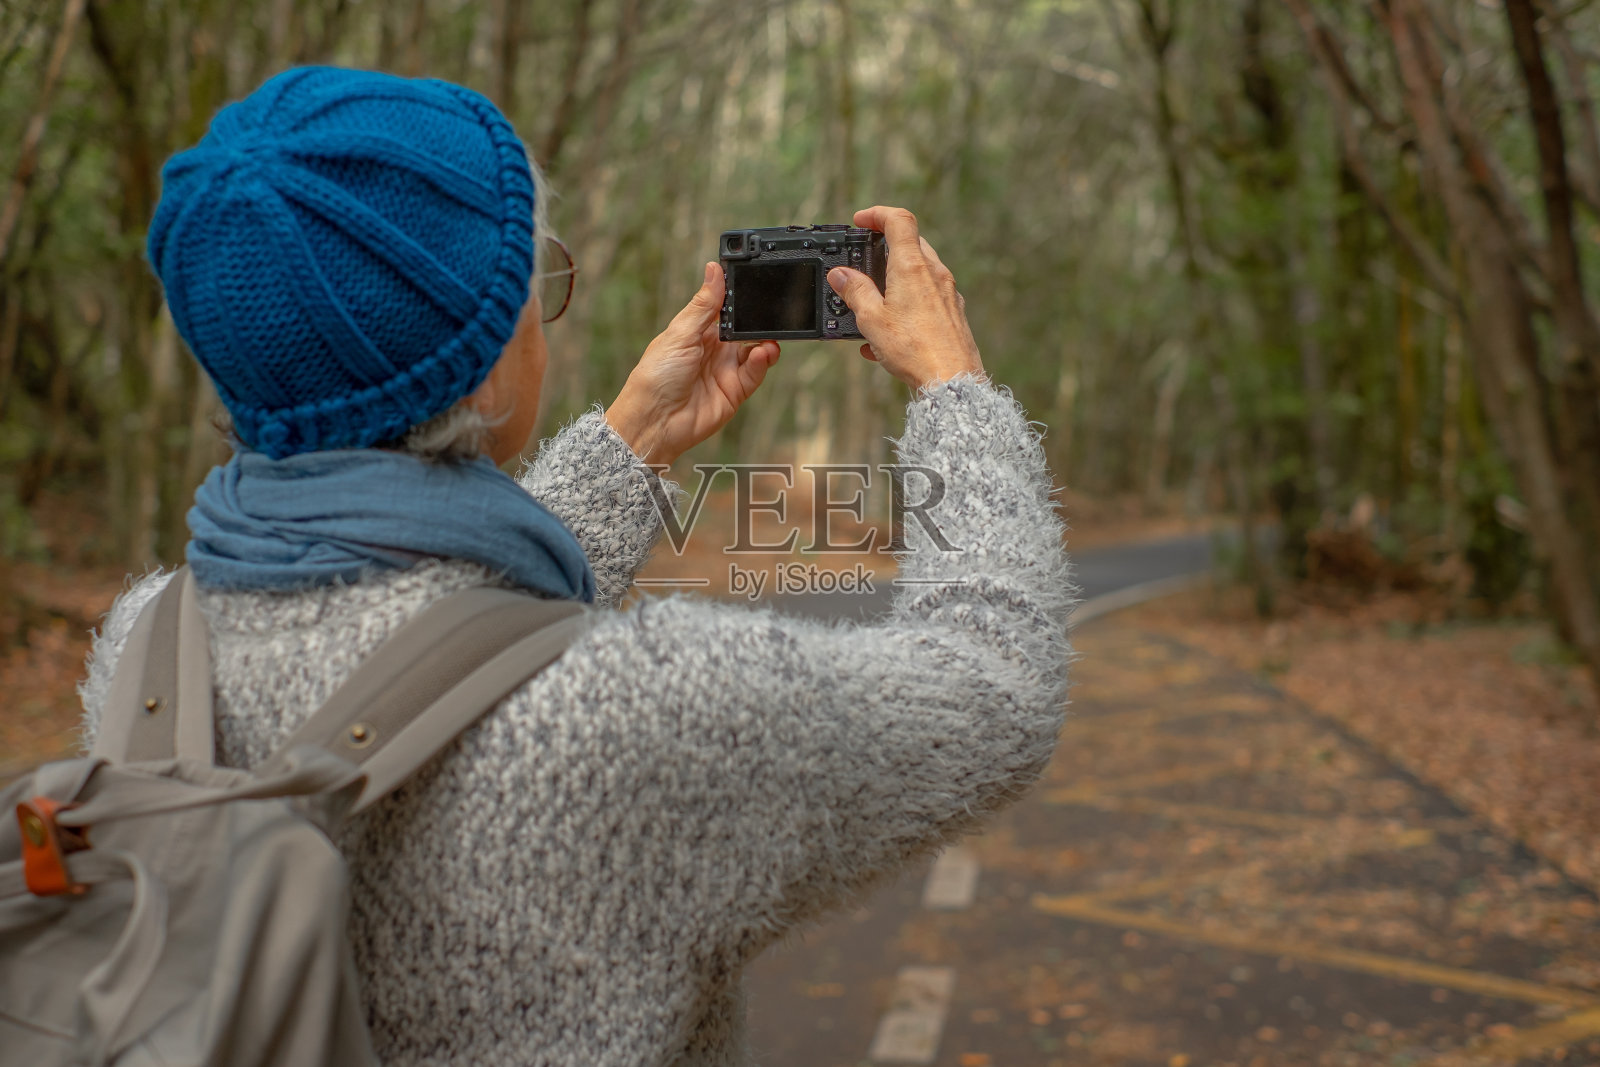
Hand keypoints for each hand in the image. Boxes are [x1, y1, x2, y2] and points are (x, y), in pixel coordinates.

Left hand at [605, 262, 780, 466]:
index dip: (740, 298)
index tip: (755, 284)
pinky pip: (755, 373)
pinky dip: (762, 362)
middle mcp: (714, 350)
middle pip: (745, 330)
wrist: (654, 421)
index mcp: (698, 331)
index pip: (725, 309)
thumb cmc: (656, 376)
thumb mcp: (680, 333)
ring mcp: (725, 371)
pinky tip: (762, 354)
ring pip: (755, 351)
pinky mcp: (735, 392)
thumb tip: (714, 270)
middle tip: (769, 313)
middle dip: (759, 321)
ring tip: (769, 338)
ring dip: (765, 342)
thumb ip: (704, 304)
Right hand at [825, 206, 985, 391]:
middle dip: (885, 248)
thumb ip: (855, 291)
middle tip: (864, 262)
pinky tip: (889, 334)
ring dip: (894, 280)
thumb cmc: (914, 350)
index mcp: (912, 267)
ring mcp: (947, 294)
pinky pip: (926, 298)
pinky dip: (907, 304)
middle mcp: (934, 274)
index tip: (861, 221)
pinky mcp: (952, 314)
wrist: (952, 381)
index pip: (899, 220)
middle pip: (911, 244)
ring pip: (919, 273)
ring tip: (872, 305)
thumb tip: (841, 274)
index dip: (878, 214)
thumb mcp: (872, 319)